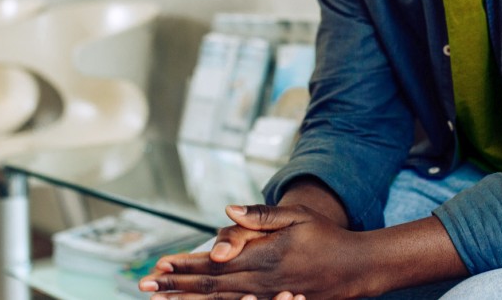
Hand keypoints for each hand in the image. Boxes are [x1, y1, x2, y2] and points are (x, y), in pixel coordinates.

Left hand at [140, 203, 366, 299]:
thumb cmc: (327, 237)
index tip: (158, 266)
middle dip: (175, 286)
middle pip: (210, 287)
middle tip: (144, 287)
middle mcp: (261, 281)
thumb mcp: (297, 217)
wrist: (356, 267)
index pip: (214, 263)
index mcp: (264, 257)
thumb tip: (227, 211)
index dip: (185, 265)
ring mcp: (268, 297)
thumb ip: (261, 216)